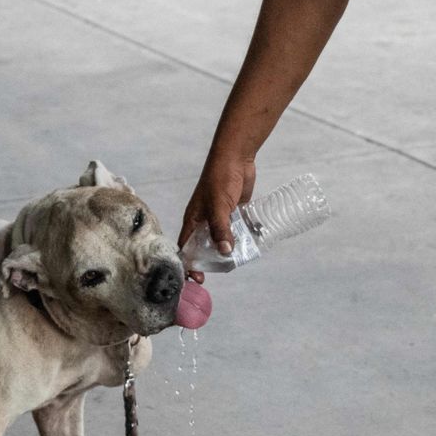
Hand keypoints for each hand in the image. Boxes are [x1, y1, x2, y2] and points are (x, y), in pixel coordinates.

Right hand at [180, 153, 256, 281]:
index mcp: (194, 219)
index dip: (190, 263)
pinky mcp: (235, 212)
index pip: (187, 246)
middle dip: (210, 260)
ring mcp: (221, 216)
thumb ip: (221, 229)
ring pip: (221, 239)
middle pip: (204, 246)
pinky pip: (236, 230)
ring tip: (236, 263)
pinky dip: (241, 238)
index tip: (198, 279)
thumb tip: (225, 253)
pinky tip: (249, 247)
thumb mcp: (218, 206)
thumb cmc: (220, 179)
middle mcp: (205, 220)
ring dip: (227, 250)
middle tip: (220, 273)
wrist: (236, 157)